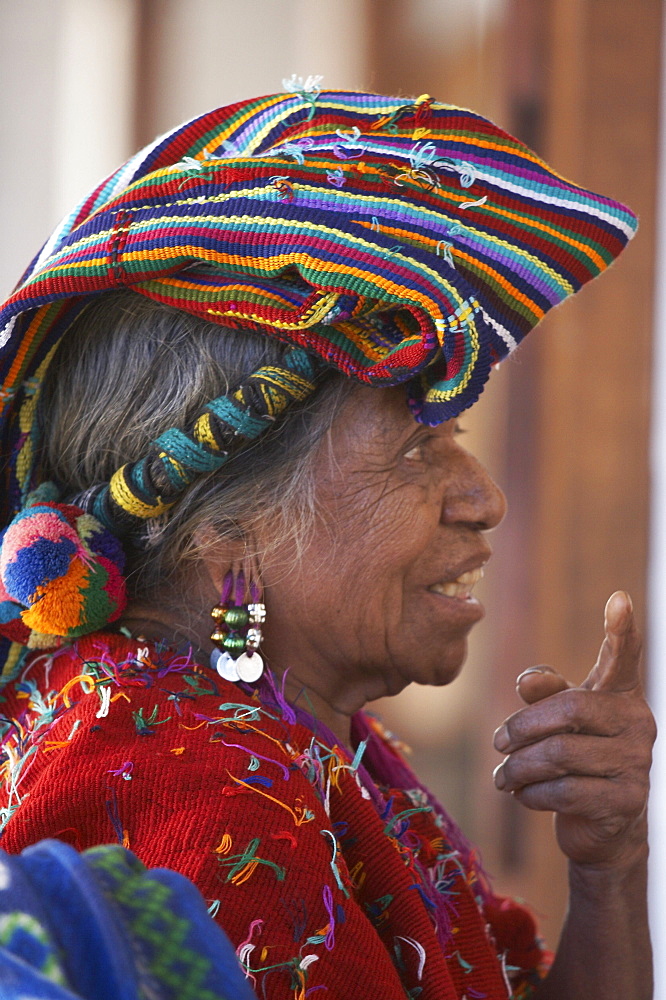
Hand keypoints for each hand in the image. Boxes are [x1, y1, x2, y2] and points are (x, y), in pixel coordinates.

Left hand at [493, 592, 655, 867]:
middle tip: (497, 742)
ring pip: (559, 755)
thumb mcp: (557, 721)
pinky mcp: (625, 803)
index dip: (621, 629)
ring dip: (518, 767)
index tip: (618, 598)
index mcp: (619, 694)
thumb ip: (544, 694)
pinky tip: (521, 795)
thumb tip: (529, 681)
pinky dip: (531, 794)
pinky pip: (564, 792)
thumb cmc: (575, 757)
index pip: (623, 657)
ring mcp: (638, 764)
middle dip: (521, 727)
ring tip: (502, 777)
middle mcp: (637, 723)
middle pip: (568, 709)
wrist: (603, 826)